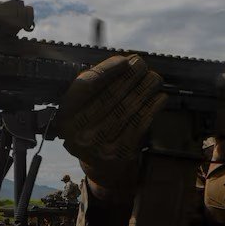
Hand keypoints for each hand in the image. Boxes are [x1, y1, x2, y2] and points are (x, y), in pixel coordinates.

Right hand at [54, 54, 165, 192]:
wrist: (100, 165)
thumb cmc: (92, 126)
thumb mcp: (82, 108)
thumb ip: (96, 86)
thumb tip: (125, 62)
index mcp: (65, 115)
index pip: (86, 86)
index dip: (107, 70)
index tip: (124, 60)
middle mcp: (79, 132)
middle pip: (110, 96)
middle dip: (129, 77)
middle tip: (142, 64)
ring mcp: (100, 144)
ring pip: (127, 109)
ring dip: (144, 89)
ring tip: (154, 78)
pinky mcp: (120, 152)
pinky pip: (140, 124)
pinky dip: (152, 108)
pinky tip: (159, 97)